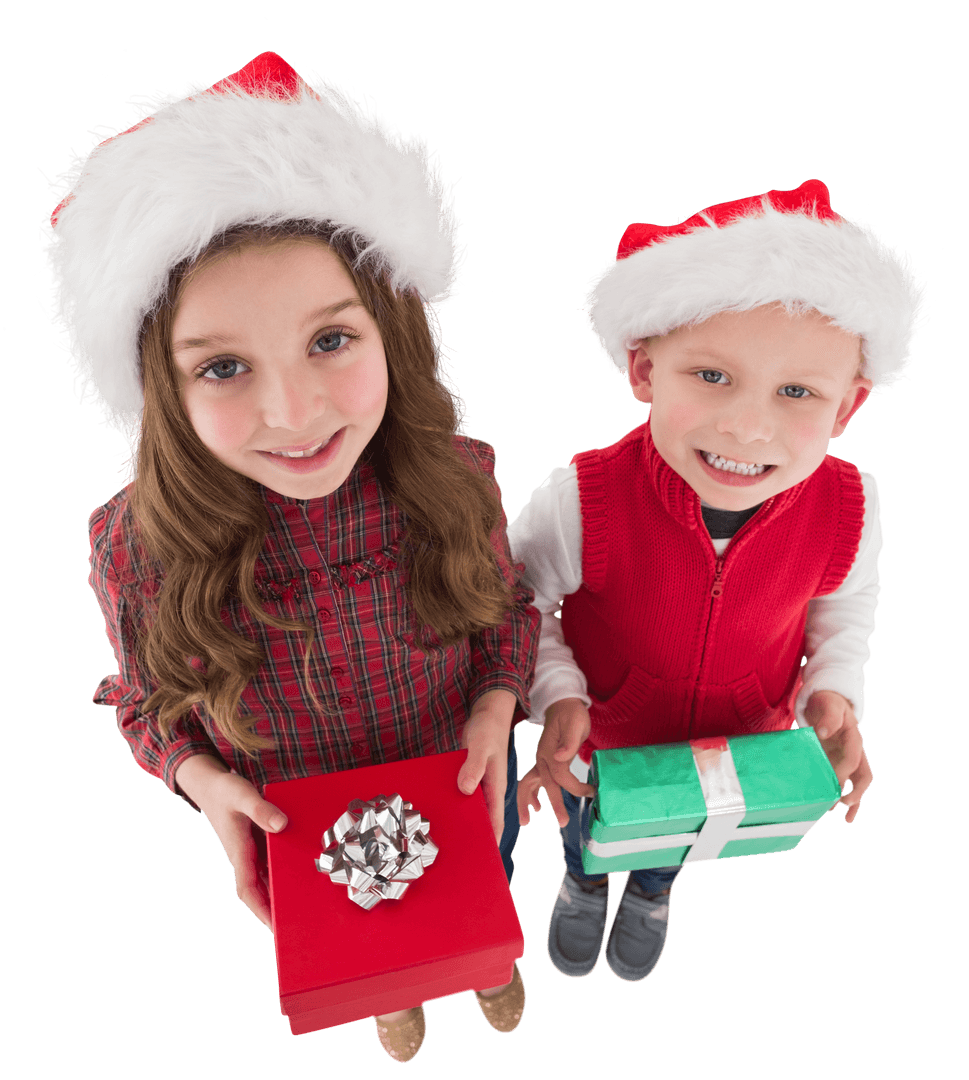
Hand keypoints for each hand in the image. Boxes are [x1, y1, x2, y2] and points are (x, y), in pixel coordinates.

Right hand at [174, 754, 287, 929]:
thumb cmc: (226, 792)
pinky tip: (297, 880)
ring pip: (264, 882)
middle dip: (273, 911)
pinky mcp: (255, 846)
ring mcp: (249, 853)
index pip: (248, 889)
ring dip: (278, 896)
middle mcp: (243, 858)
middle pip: (258, 893)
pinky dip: (280, 876)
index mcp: (238, 852)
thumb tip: (281, 826)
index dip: (261, 909)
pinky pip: (269, 866)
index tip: (274, 926)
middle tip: (294, 928)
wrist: (212, 786)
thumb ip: (261, 809)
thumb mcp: (243, 795)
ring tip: (301, 911)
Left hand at [458, 689, 515, 842]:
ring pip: (472, 806)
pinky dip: (455, 801)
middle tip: (460, 855)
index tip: (486, 857)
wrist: (487, 714)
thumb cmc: (489, 729)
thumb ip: (474, 767)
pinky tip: (441, 809)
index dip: (492, 837)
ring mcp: (479, 782)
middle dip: (475, 834)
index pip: (496, 817)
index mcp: (496, 785)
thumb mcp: (481, 746)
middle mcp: (489, 788)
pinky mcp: (469, 776)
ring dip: (463, 818)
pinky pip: (463, 794)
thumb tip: (466, 789)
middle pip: (483, 816)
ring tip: (447, 838)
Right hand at [517, 697, 594, 828]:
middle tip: (563, 822)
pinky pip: (532, 782)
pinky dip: (532, 796)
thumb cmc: (571, 713)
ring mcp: (540, 761)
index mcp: (549, 750)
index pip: (560, 776)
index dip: (576, 787)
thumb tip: (561, 757)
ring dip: (526, 803)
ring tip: (527, 821)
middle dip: (552, 804)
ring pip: (528, 785)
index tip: (591, 791)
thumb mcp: (575, 722)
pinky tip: (537, 807)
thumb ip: (569, 741)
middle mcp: (541, 758)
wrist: (562, 704)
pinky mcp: (543, 762)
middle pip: (542, 784)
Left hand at [804, 690, 872, 823]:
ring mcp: (849, 760)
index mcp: (854, 737)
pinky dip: (848, 798)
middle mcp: (855, 751)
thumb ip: (828, 717)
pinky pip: (849, 784)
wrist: (827, 702)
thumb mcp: (828, 704)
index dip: (844, 771)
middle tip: (844, 802)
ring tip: (847, 818)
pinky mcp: (840, 765)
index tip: (834, 783)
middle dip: (857, 791)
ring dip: (855, 801)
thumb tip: (824, 732)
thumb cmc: (827, 703)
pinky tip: (841, 812)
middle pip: (864, 775)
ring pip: (859, 784)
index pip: (852, 757)